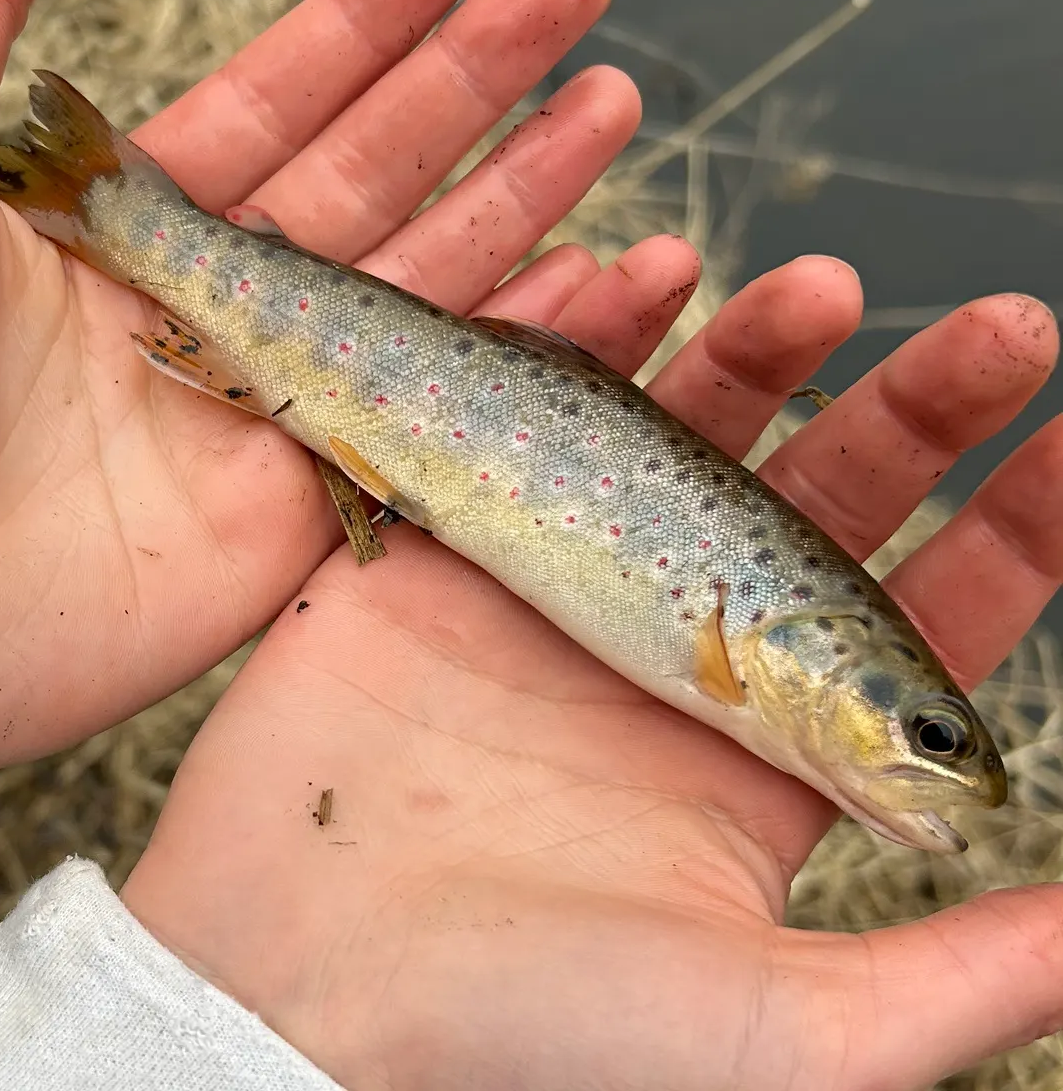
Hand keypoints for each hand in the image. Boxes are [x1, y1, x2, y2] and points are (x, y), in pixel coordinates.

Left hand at [0, 0, 701, 878]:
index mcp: (131, 216)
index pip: (285, 92)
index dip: (377, 13)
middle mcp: (216, 304)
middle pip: (380, 169)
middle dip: (484, 76)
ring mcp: (272, 409)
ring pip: (429, 282)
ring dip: (529, 195)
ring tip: (617, 106)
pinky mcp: (305, 514)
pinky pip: (443, 417)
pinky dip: (529, 350)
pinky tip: (610, 279)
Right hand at [124, 284, 1062, 1090]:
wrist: (298, 981)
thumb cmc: (532, 1035)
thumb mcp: (781, 1037)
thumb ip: (953, 982)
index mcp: (759, 753)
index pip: (915, 618)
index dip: (1011, 529)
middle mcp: (671, 652)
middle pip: (817, 498)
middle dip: (914, 411)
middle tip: (1004, 335)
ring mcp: (553, 582)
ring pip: (679, 432)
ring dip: (753, 351)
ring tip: (819, 287)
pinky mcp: (445, 540)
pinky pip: (521, 404)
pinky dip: (577, 335)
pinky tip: (638, 276)